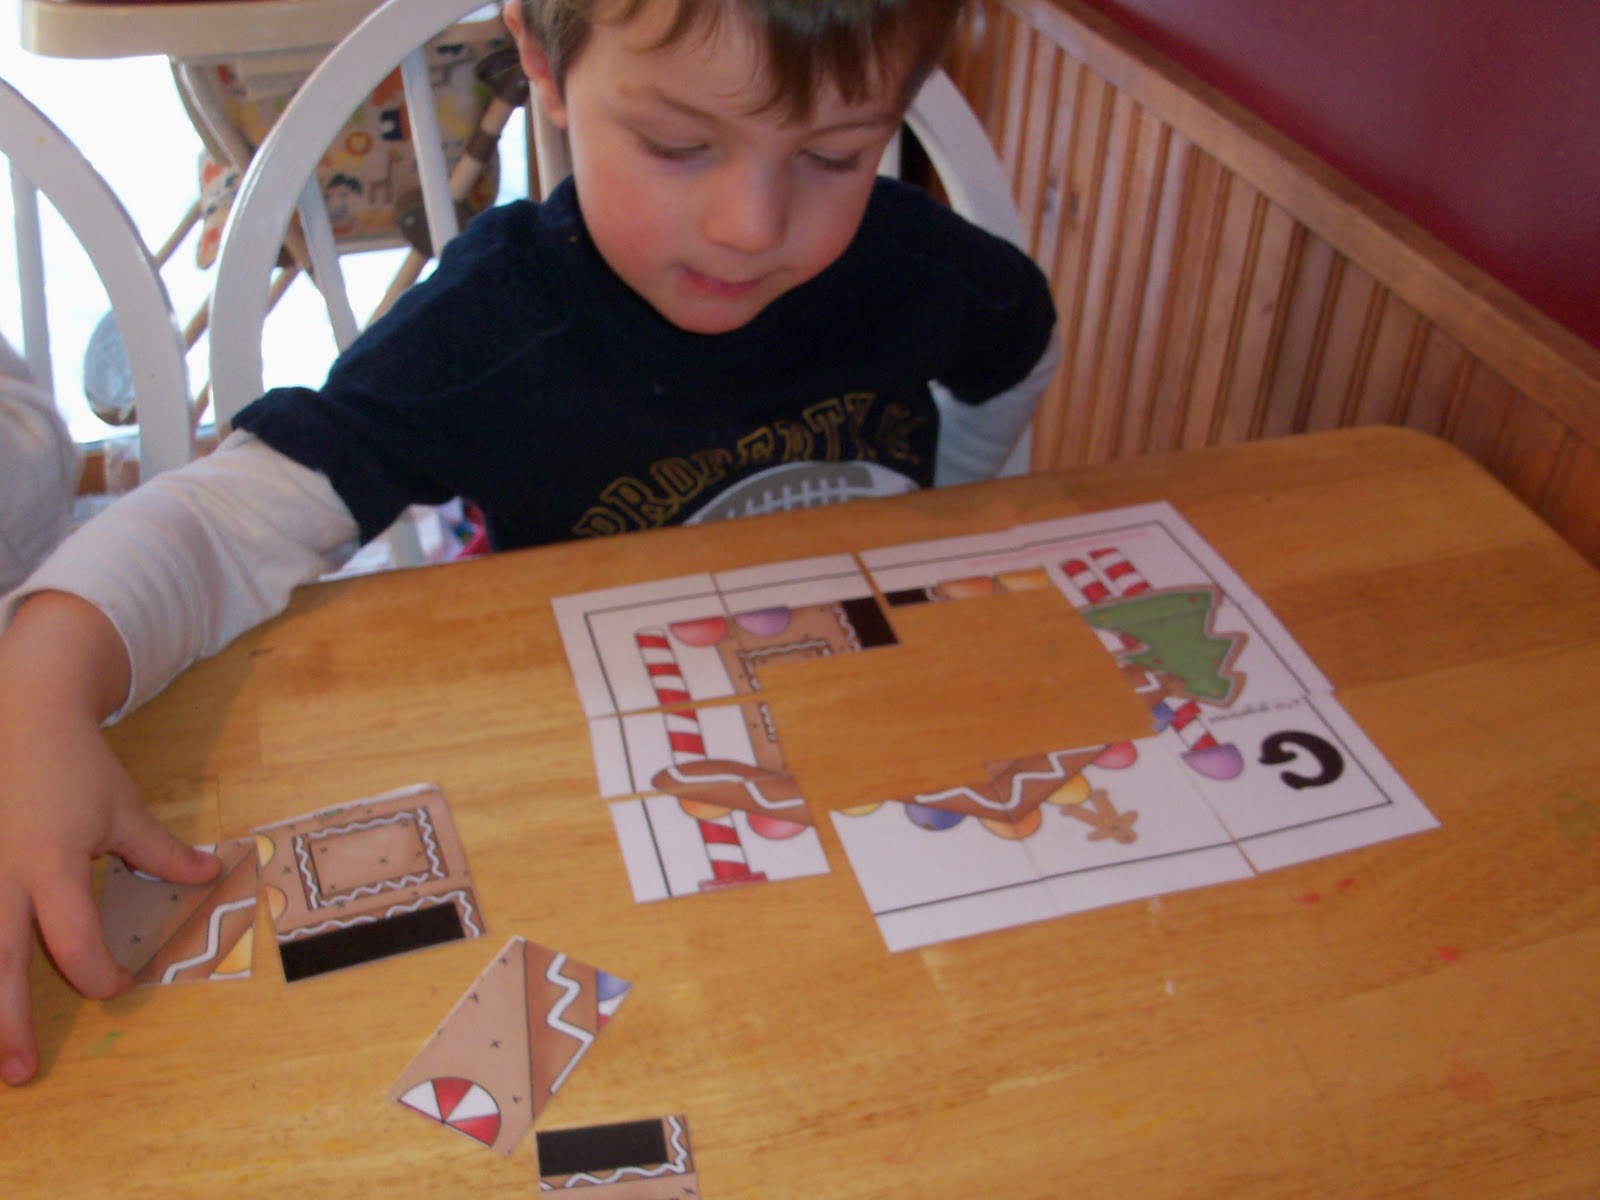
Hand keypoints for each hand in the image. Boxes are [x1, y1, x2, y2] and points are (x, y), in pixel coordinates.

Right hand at [0, 593, 218, 1084]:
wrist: (19, 710)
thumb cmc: (73, 764)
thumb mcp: (123, 807)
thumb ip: (162, 852)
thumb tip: (210, 874)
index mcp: (52, 863)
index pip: (75, 939)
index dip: (98, 971)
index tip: (117, 981)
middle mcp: (1, 875)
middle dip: (6, 1024)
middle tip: (21, 1072)